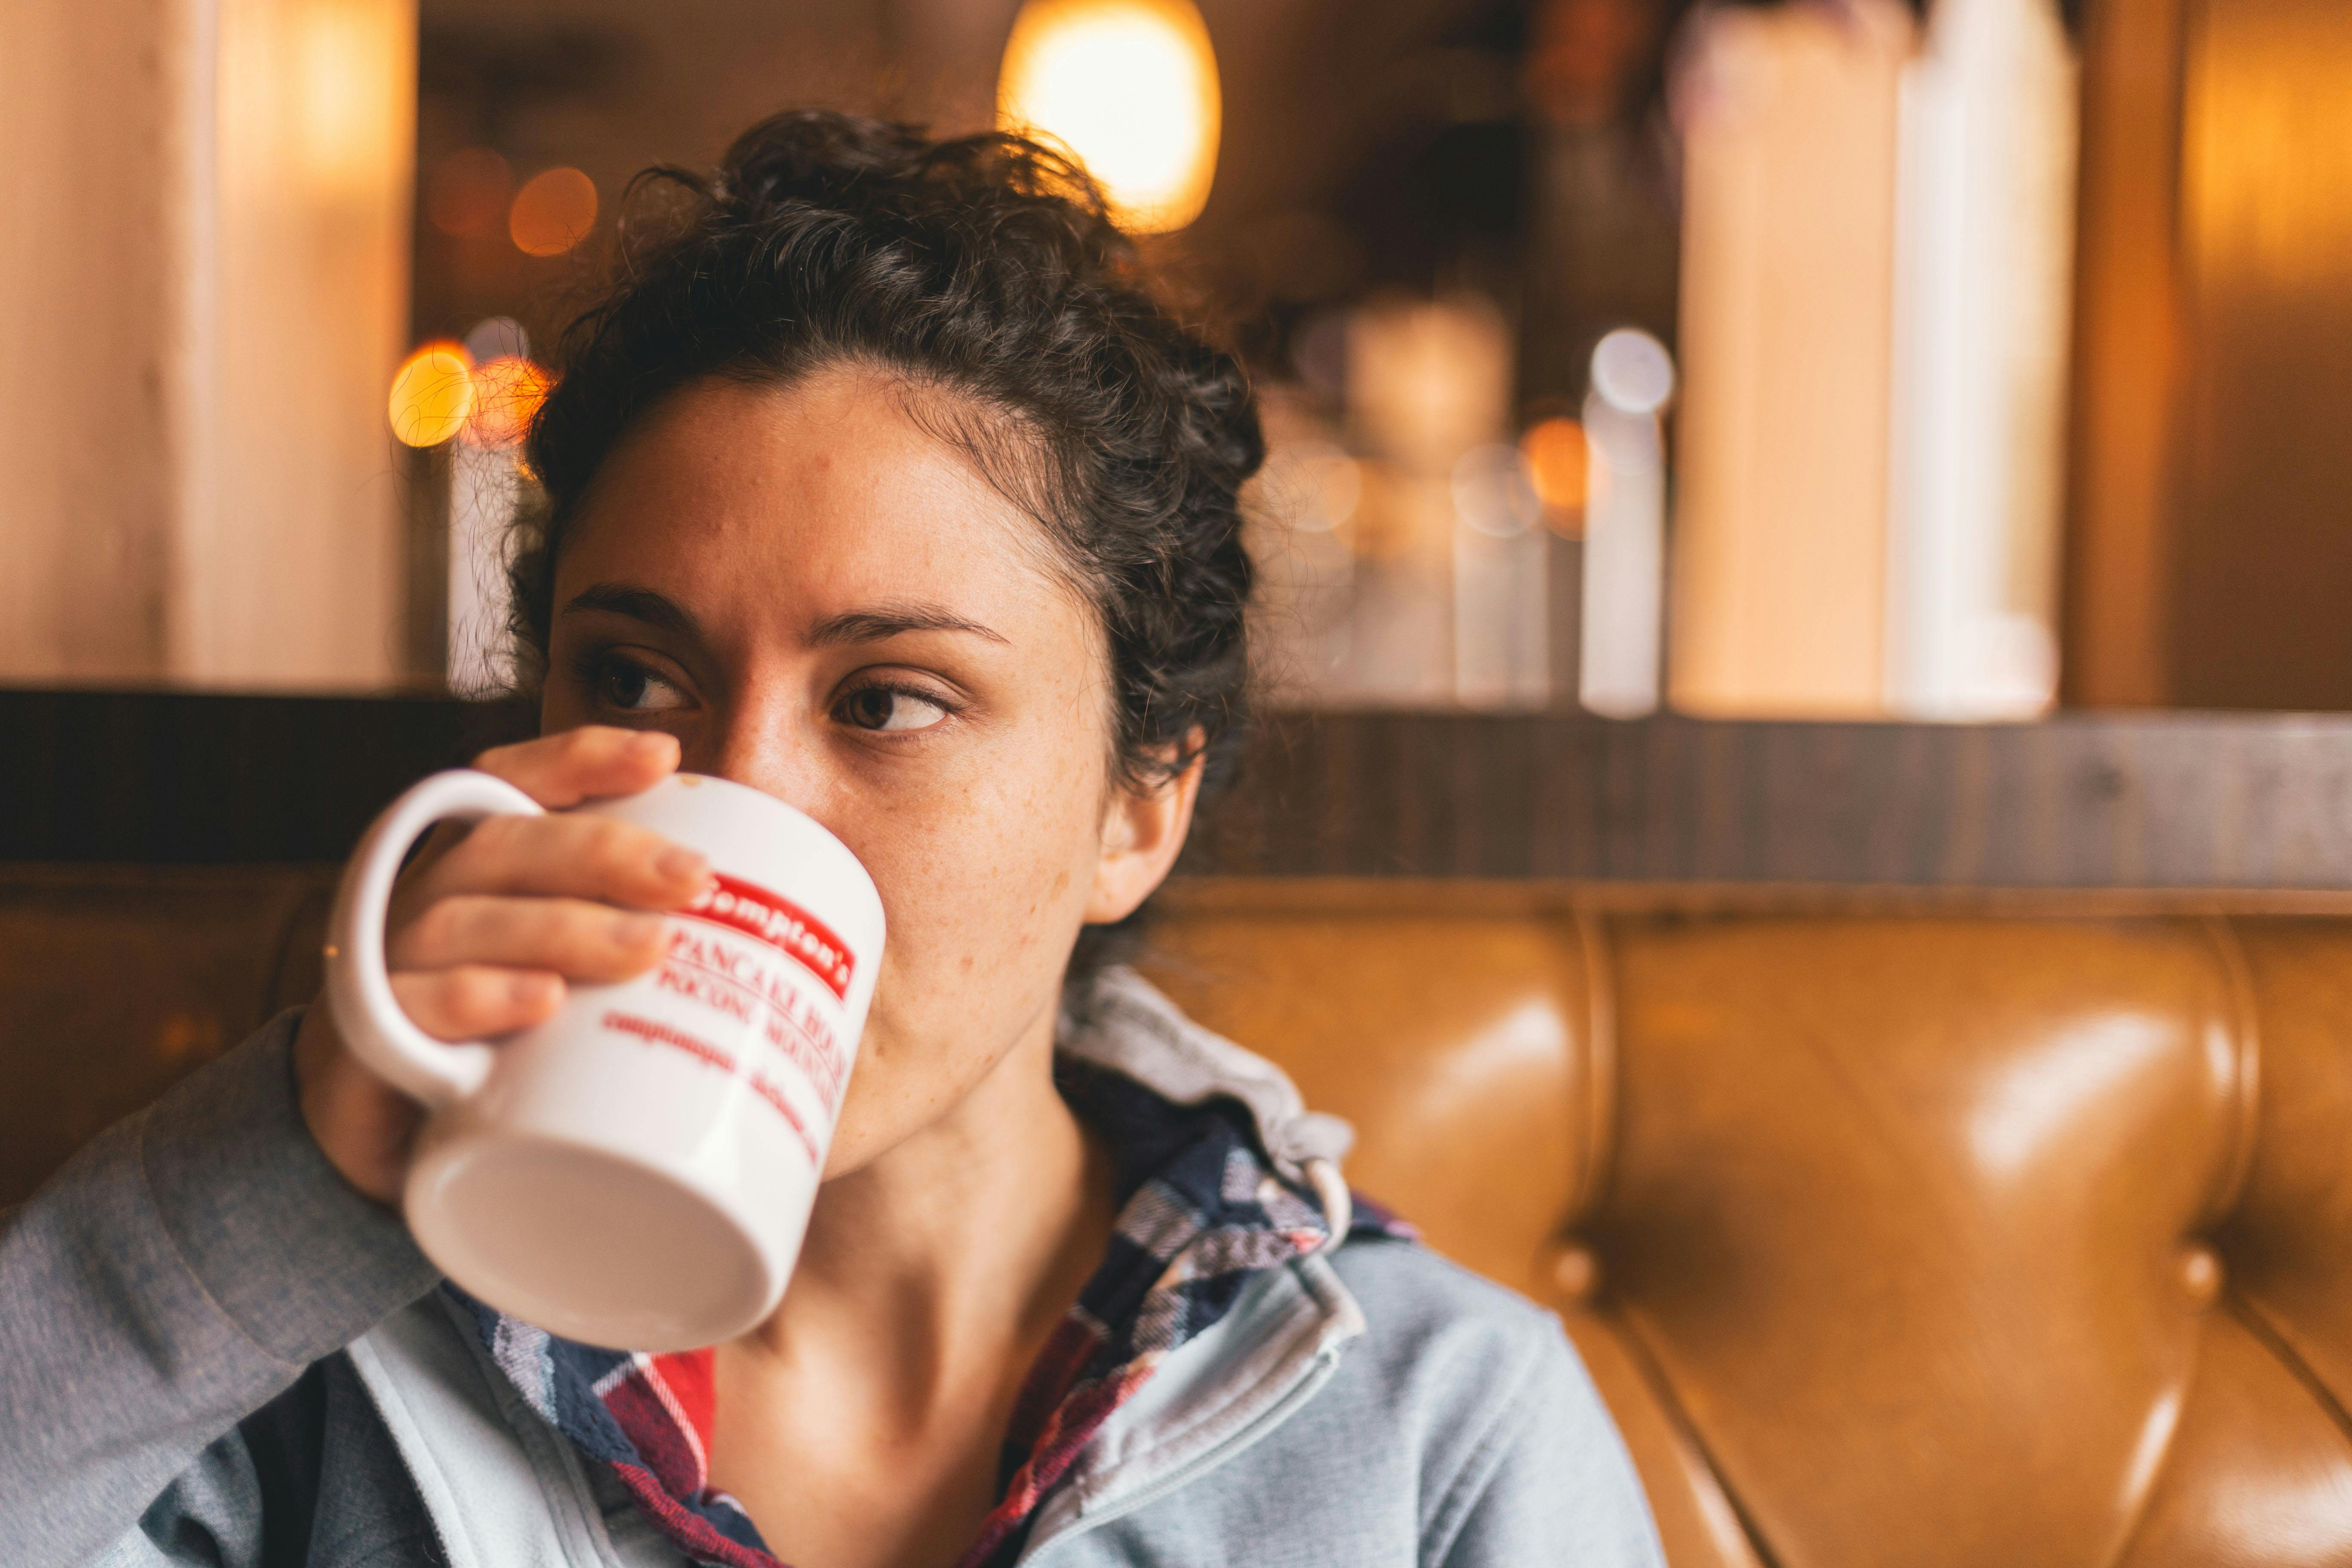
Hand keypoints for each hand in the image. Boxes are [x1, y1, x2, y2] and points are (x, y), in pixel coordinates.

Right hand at [294, 726, 711, 1204]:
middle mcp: (426, 902)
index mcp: (479, 872)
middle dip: (602, 852)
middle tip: (695, 880)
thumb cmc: (512, 1055)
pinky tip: (538, 1002)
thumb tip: (787, 949)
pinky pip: (411, 1008)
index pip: (516, 784)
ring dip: (561, 928)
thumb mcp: (584, 992)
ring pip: (466, 922)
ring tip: (649, 949)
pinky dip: (476, 999)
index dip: (582, 760)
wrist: (401, 1158)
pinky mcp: (370, 1051)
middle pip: (505, 847)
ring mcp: (388, 971)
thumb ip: (652, 951)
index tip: (666, 755)